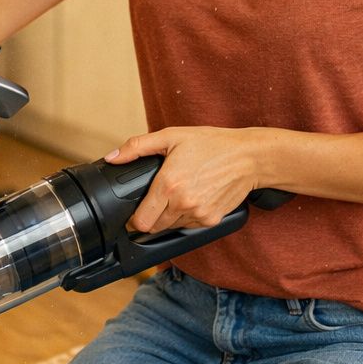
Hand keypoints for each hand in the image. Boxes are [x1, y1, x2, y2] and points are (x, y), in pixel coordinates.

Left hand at [105, 127, 257, 232]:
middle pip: (154, 227)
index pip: (141, 221)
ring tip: (180, 193)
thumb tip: (112, 158)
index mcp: (169, 185)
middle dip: (151, 216)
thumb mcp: (172, 136)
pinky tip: (195, 198)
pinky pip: (190, 226)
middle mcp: (183, 203)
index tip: (136, 210)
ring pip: (172, 227)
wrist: (249, 157)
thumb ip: (137, 147)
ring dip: (170, 216)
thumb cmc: (212, 144)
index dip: (134, 218)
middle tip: (158, 198)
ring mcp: (199, 215)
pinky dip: (188, 216)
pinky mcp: (212, 221)